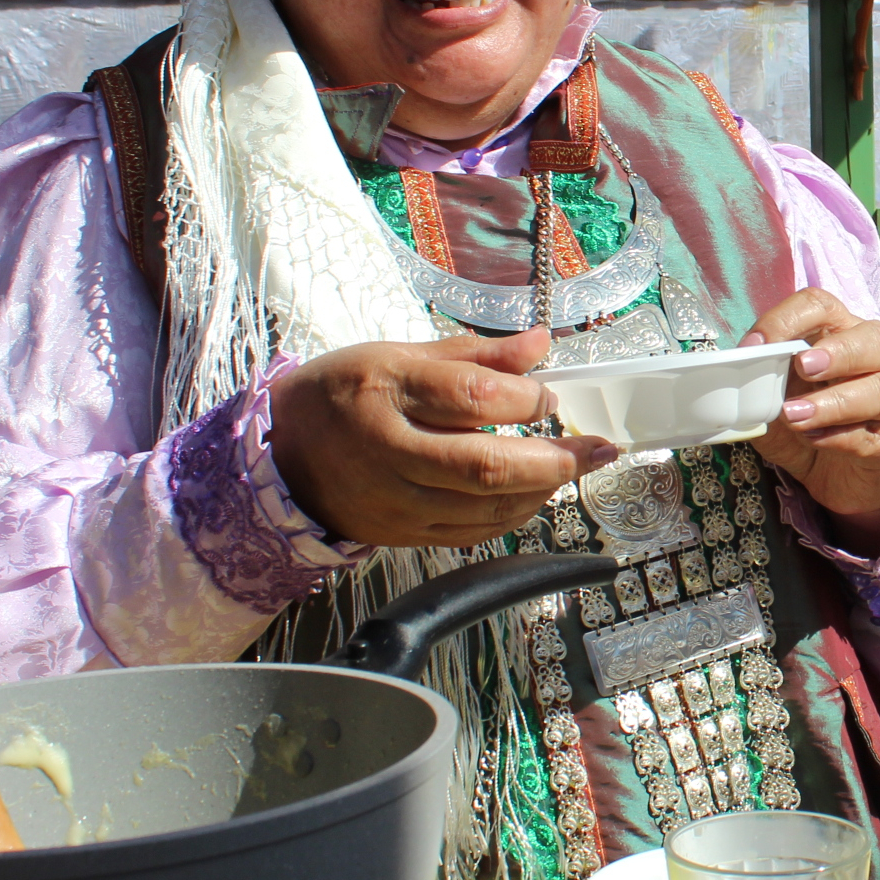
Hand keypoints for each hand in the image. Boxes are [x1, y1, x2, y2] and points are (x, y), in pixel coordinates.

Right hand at [268, 328, 616, 548]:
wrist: (282, 458)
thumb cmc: (343, 395)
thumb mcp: (398, 356)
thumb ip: (474, 355)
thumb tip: (541, 344)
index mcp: (385, 390)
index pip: (470, 396)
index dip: (525, 397)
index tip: (550, 394)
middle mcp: (388, 450)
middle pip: (485, 465)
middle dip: (555, 460)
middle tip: (597, 448)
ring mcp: (393, 501)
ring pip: (484, 508)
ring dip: (542, 490)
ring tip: (572, 468)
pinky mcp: (402, 535)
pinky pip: (471, 533)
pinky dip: (512, 515)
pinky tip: (533, 494)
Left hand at [742, 289, 879, 553]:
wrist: (835, 482)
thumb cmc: (805, 431)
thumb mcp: (772, 408)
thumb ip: (761, 390)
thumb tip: (739, 378)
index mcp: (839, 334)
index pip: (822, 307)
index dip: (788, 319)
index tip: (755, 346)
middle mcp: (877, 358)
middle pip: (875, 337)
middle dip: (838, 352)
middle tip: (803, 367)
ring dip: (836, 401)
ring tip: (796, 416)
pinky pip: (875, 432)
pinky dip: (840, 436)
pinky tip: (813, 440)